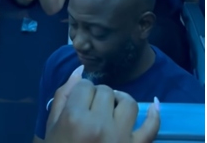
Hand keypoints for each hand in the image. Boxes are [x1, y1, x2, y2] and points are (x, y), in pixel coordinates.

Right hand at [44, 66, 159, 142]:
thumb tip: (80, 70)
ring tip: (113, 108)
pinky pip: (152, 127)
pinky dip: (155, 115)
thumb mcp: (51, 129)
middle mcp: (99, 125)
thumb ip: (62, 97)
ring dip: (121, 101)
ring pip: (128, 103)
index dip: (82, 92)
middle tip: (93, 109)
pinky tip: (154, 106)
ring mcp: (120, 138)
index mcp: (74, 119)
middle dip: (99, 96)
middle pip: (105, 91)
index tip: (80, 102)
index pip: (85, 86)